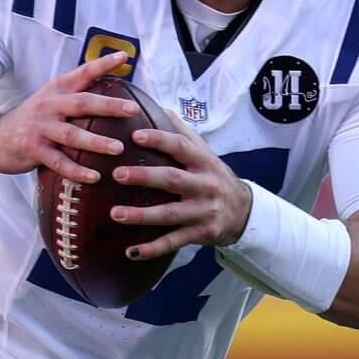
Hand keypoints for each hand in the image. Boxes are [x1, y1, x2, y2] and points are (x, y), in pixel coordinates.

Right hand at [0, 52, 137, 186]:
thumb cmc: (33, 120)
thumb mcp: (50, 101)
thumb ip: (76, 96)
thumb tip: (113, 95)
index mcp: (57, 90)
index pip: (83, 73)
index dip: (103, 64)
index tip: (124, 56)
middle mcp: (49, 105)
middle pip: (82, 103)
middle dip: (108, 106)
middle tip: (132, 109)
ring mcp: (41, 128)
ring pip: (72, 135)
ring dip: (96, 142)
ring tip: (118, 149)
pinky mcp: (33, 150)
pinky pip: (59, 162)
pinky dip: (77, 170)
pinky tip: (94, 177)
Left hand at [109, 114, 250, 261]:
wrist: (243, 212)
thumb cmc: (214, 177)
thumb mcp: (205, 153)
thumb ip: (183, 134)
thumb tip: (158, 107)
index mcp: (204, 162)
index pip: (181, 146)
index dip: (159, 140)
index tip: (135, 136)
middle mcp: (205, 186)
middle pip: (173, 180)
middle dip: (144, 177)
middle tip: (117, 174)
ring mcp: (203, 212)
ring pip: (170, 214)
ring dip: (142, 215)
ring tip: (115, 214)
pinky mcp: (201, 234)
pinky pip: (173, 242)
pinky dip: (152, 249)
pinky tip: (130, 252)